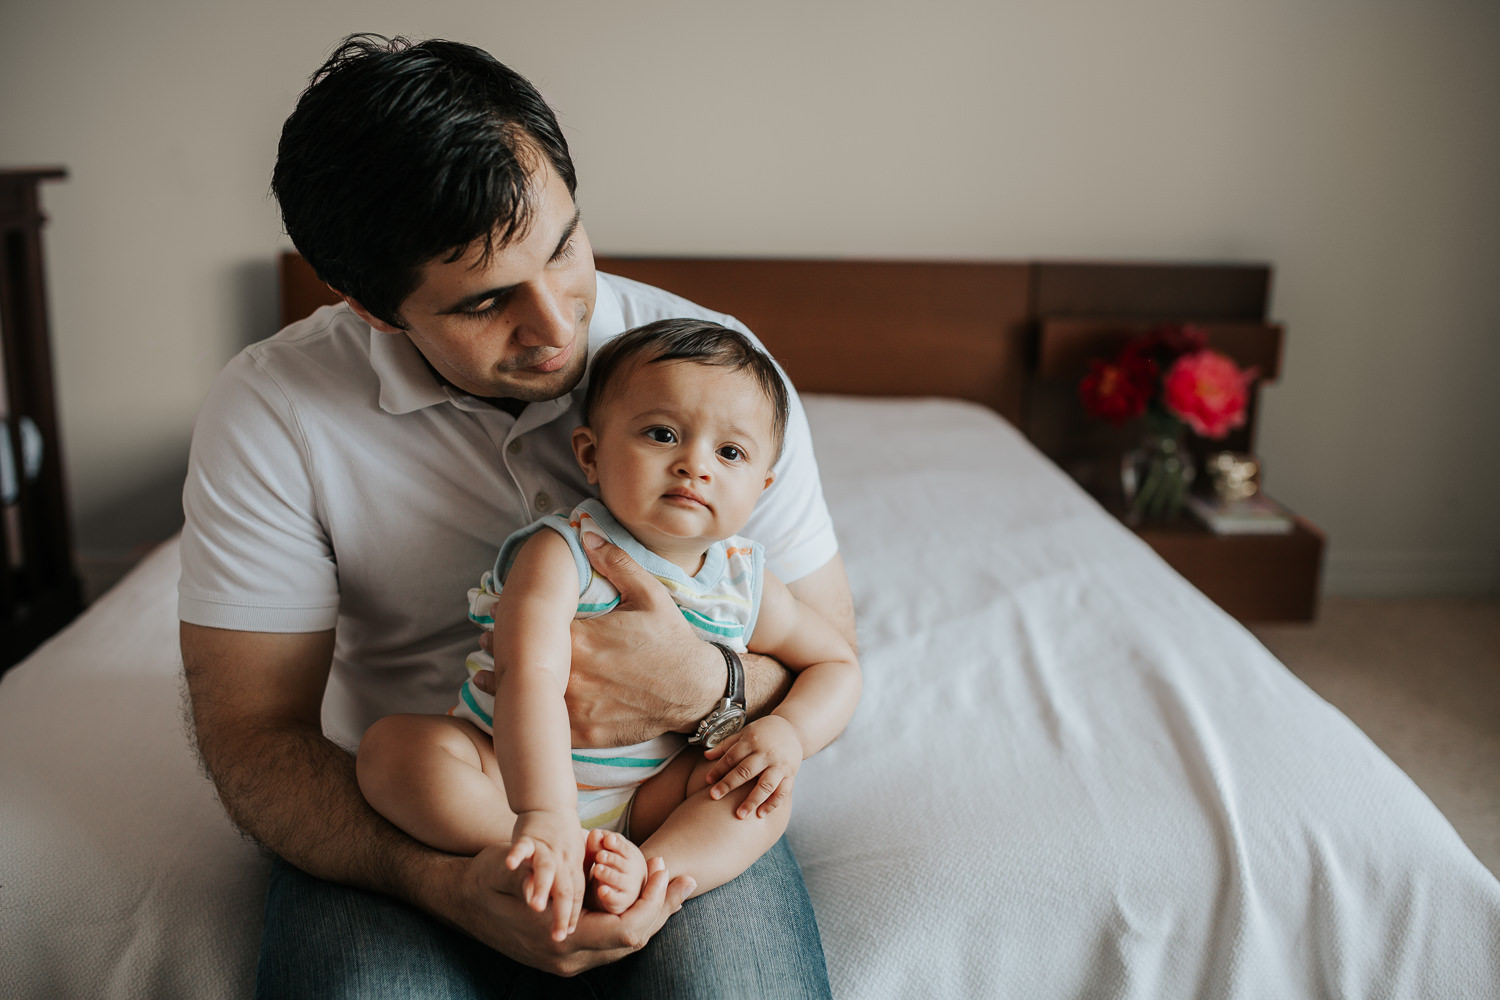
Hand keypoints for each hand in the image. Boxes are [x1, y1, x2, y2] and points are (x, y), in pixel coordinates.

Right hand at [451, 846, 694, 974]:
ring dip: (653, 914)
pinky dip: (634, 918)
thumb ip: (527, 874)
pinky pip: (613, 940)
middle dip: (662, 909)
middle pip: (634, 941)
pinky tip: (646, 897)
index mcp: (560, 941)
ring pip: (627, 944)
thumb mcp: (503, 868)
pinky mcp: (569, 953)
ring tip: (674, 886)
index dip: (652, 902)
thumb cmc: (486, 879)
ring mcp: (569, 960)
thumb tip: (536, 876)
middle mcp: (569, 958)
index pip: (626, 930)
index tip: (663, 869)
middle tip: (683, 878)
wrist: (462, 901)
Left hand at [472, 536, 712, 745]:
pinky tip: (514, 712)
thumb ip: (615, 563)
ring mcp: (580, 706)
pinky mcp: (586, 732)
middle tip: (483, 643)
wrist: (696, 690)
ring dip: (503, 687)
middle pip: (524, 663)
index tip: (494, 615)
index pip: (533, 628)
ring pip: (529, 698)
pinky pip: (548, 728)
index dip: (510, 622)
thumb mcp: (649, 594)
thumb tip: (585, 533)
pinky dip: (528, 719)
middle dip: (500, 651)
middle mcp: (576, 674)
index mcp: (585, 638)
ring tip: (484, 677)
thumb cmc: (672, 641)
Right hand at [508, 810, 584, 941]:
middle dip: (563, 913)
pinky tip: (510, 864)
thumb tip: (573, 917)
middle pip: (565, 889)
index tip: (569, 934)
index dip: (573, 915)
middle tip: (559, 937)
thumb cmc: (560, 839)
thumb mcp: (569, 861)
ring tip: (537, 907)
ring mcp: (545, 848)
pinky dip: (517, 854)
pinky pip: (522, 846)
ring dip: (542, 887)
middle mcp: (562, 860)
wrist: (550, 803)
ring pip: (546, 869)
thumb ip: (567, 885)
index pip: (577, 896)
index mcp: (573, 869)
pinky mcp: (528, 836)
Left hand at [702, 715, 803, 818]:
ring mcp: (779, 765)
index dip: (719, 768)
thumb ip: (726, 745)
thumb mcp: (744, 733)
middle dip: (729, 784)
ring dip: (752, 801)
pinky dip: (772, 804)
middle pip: (745, 771)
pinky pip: (782, 792)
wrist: (793, 729)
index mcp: (752, 742)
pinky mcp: (790, 775)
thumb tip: (706, 755)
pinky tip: (761, 814)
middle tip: (714, 797)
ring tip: (740, 815)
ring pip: (765, 785)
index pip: (732, 757)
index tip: (708, 781)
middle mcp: (765, 754)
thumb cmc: (764, 733)